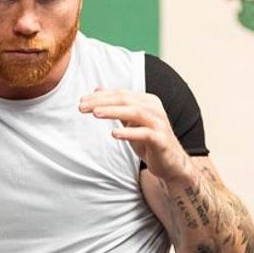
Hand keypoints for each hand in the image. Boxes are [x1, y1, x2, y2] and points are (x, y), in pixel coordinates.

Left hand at [78, 88, 194, 184]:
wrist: (171, 163)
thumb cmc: (149, 141)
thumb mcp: (131, 122)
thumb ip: (117, 106)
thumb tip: (97, 90)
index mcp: (147, 101)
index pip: (121, 94)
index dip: (101, 96)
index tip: (82, 100)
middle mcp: (155, 109)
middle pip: (126, 100)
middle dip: (102, 102)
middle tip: (82, 106)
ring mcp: (159, 124)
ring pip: (135, 112)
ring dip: (114, 112)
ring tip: (96, 113)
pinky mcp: (160, 140)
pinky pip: (144, 133)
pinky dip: (129, 132)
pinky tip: (114, 133)